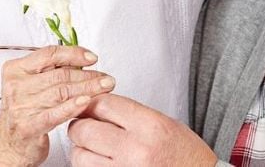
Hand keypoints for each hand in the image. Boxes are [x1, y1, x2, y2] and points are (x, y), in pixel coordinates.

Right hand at [0, 46, 115, 166]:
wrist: (8, 144)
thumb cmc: (24, 112)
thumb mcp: (31, 85)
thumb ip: (52, 71)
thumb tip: (82, 61)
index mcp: (16, 69)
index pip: (49, 54)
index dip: (74, 53)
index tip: (92, 58)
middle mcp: (16, 86)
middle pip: (59, 74)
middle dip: (88, 75)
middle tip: (106, 77)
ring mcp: (21, 106)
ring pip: (61, 92)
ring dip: (87, 89)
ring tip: (105, 88)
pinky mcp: (28, 126)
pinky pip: (54, 113)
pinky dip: (72, 106)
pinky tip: (86, 102)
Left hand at [68, 94, 217, 166]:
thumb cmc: (184, 155)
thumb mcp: (163, 123)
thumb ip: (130, 114)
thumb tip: (96, 106)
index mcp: (149, 126)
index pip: (103, 104)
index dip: (91, 103)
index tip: (90, 107)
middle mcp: (135, 149)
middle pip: (84, 130)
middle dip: (79, 127)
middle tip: (84, 127)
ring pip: (80, 156)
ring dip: (81, 150)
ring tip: (92, 149)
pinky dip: (89, 166)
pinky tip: (100, 163)